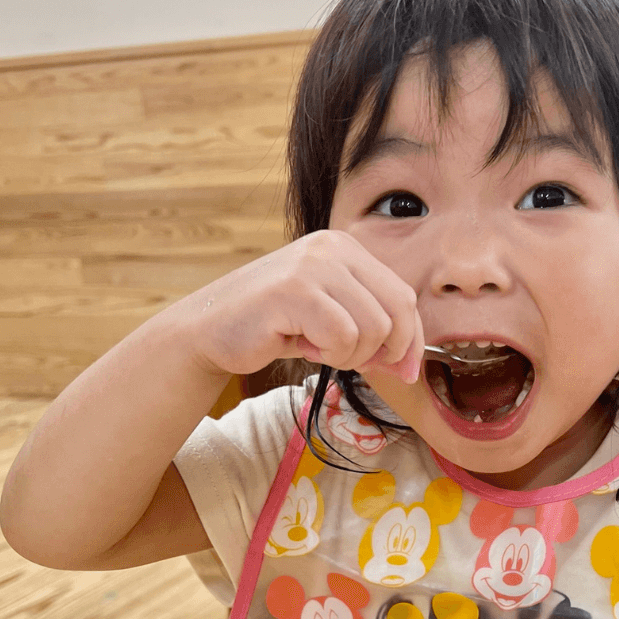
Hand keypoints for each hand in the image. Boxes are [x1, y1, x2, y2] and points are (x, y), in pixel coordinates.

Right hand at [181, 230, 424, 383]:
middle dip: (385, 351)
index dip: (411, 339)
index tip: (405, 370)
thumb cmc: (274, 328)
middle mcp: (333, 248)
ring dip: (349, 356)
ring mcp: (313, 265)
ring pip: (372, 329)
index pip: (403, 296)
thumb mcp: (332, 320)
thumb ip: (372, 329)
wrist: (207, 331)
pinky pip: (342, 337)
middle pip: (397, 310)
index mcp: (347, 248)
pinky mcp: (294, 290)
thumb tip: (410, 365)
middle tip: (353, 363)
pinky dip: (328, 355)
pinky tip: (301, 346)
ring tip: (316, 349)